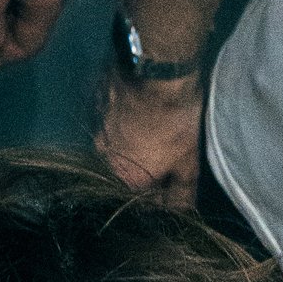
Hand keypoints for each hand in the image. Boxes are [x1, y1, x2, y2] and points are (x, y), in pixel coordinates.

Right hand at [92, 69, 204, 205]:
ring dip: (131, 144)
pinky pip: (108, 121)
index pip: (139, 199)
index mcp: (124, 179)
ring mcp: (95, 129)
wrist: (154, 69)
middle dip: (143, 168)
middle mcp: (101, 159)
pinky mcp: (94, 104)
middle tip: (166, 152)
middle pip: (123, 172)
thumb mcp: (188, 160)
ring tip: (153, 129)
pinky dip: (122, 122)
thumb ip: (182, 191)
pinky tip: (140, 110)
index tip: (173, 180)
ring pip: (114, 146)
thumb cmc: (175, 120)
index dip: (158, 193)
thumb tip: (181, 212)